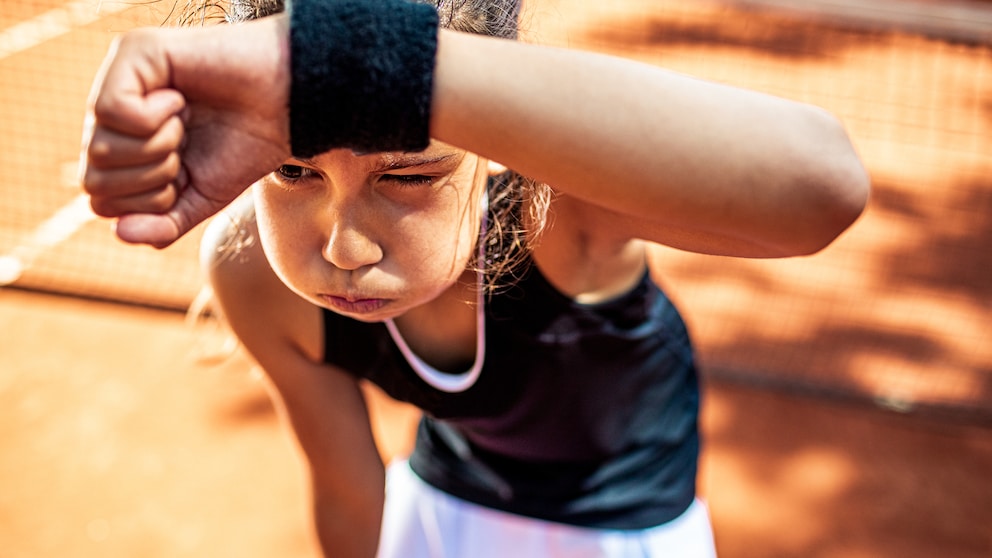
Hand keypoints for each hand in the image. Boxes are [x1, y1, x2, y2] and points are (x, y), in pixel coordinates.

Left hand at [80, 15, 291, 247]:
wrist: (289, 104)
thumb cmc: (248, 145)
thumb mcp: (202, 199)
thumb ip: (163, 225)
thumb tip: (120, 233)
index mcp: (127, 147)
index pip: (100, 200)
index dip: (145, 204)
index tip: (183, 177)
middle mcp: (115, 112)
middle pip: (94, 178)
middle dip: (151, 180)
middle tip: (184, 150)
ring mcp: (120, 80)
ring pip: (100, 146)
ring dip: (156, 150)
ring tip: (184, 123)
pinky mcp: (133, 52)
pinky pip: (112, 109)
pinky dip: (152, 119)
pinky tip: (178, 100)